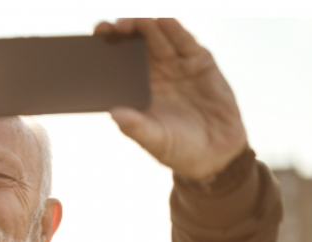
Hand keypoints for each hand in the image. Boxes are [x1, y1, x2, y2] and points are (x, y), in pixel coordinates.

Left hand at [94, 18, 248, 180]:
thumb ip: (136, 127)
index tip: (95, 38)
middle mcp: (153, 73)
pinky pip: (184, 41)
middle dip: (124, 32)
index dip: (106, 49)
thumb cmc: (178, 149)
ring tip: (137, 21)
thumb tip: (114, 113)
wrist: (216, 153)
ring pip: (158, 38)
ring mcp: (176, 65)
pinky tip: (163, 20)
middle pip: (135, 44)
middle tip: (112, 26)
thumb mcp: (154, 140)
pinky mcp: (199, 61)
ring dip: (147, 26)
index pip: (117, 64)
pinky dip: (174, 29)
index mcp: (136, 89)